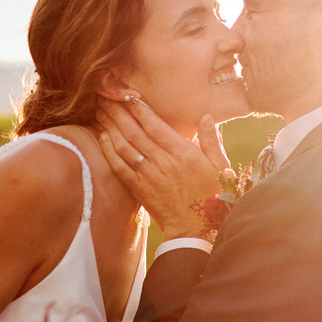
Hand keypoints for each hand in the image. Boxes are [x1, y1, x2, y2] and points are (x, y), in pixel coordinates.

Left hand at [96, 100, 230, 239]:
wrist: (194, 227)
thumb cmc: (211, 195)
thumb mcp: (219, 167)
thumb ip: (211, 141)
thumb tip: (206, 117)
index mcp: (182, 153)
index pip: (155, 125)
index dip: (140, 109)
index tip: (129, 94)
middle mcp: (162, 162)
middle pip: (134, 131)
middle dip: (118, 111)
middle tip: (106, 95)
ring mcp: (148, 175)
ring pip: (123, 145)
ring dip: (110, 126)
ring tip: (101, 110)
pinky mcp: (138, 188)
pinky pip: (119, 166)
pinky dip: (108, 150)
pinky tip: (102, 136)